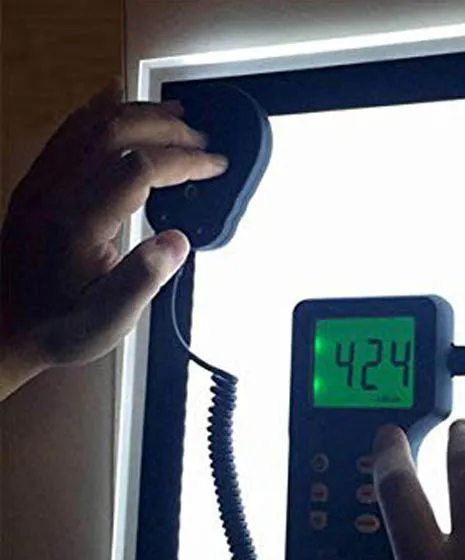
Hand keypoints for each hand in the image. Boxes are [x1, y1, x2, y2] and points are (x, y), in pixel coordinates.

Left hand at [0, 79, 227, 398]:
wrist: (6, 325)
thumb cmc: (59, 324)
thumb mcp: (108, 319)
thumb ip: (143, 279)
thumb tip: (178, 241)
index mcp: (78, 223)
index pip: (138, 168)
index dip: (183, 161)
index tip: (213, 166)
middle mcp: (56, 192)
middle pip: (114, 132)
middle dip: (166, 129)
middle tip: (201, 140)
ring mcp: (43, 183)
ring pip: (91, 124)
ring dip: (137, 112)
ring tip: (174, 115)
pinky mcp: (38, 183)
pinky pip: (69, 130)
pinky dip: (99, 109)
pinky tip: (117, 100)